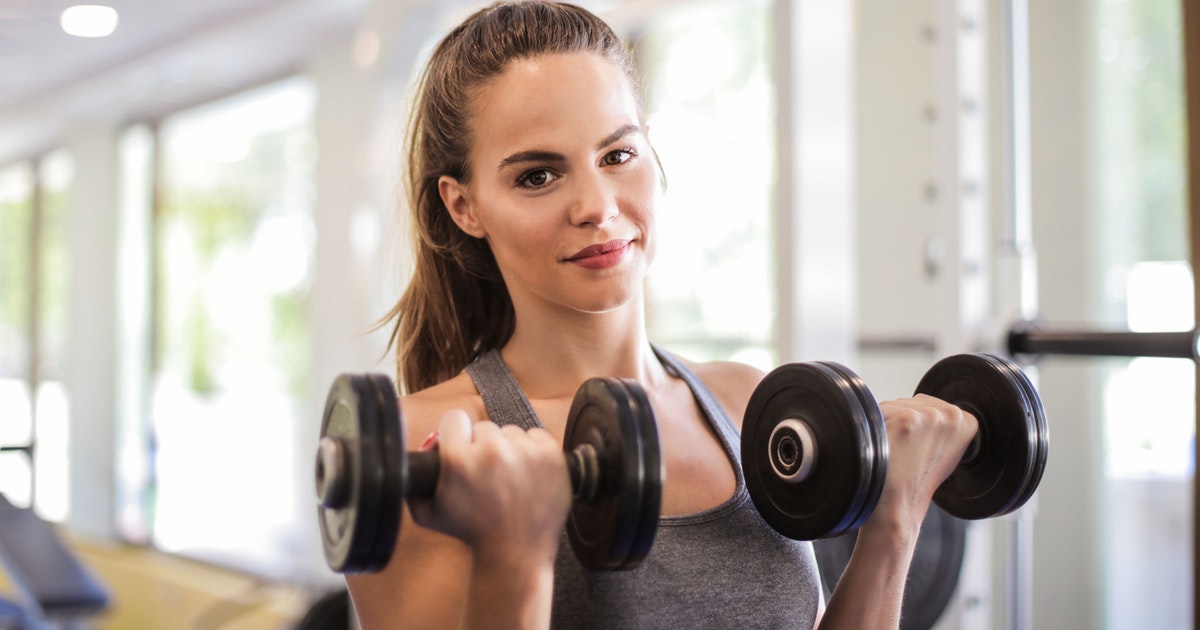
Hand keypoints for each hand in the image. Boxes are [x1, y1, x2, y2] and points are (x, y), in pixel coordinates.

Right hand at [408, 410, 572, 565]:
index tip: (461, 447)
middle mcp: (493, 451)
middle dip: (482, 446)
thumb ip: (415, 480)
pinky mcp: (551, 456)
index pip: (454, 418)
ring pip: (512, 433)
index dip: (456, 434)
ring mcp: (526, 452)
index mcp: (459, 459)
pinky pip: (537, 436)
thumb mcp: (428, 512)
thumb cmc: (471, 533)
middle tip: (486, 473)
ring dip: (509, 450)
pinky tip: (527, 475)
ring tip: (508, 480)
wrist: (514, 553)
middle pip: (484, 428)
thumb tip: (422, 450)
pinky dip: (533, 451)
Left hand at [872, 395, 978, 529]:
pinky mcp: (907, 420)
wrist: (899, 504)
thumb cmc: (917, 481)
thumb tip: (927, 407)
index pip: (930, 406)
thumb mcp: (945, 451)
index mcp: (966, 422)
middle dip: (902, 421)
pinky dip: (875, 429)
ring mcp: (930, 416)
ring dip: (888, 424)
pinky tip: (885, 449)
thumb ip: (942, 425)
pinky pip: (880, 412)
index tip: (918, 446)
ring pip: (894, 405)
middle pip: (912, 402)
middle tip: (905, 451)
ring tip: (896, 451)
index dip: (917, 426)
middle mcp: (952, 415)